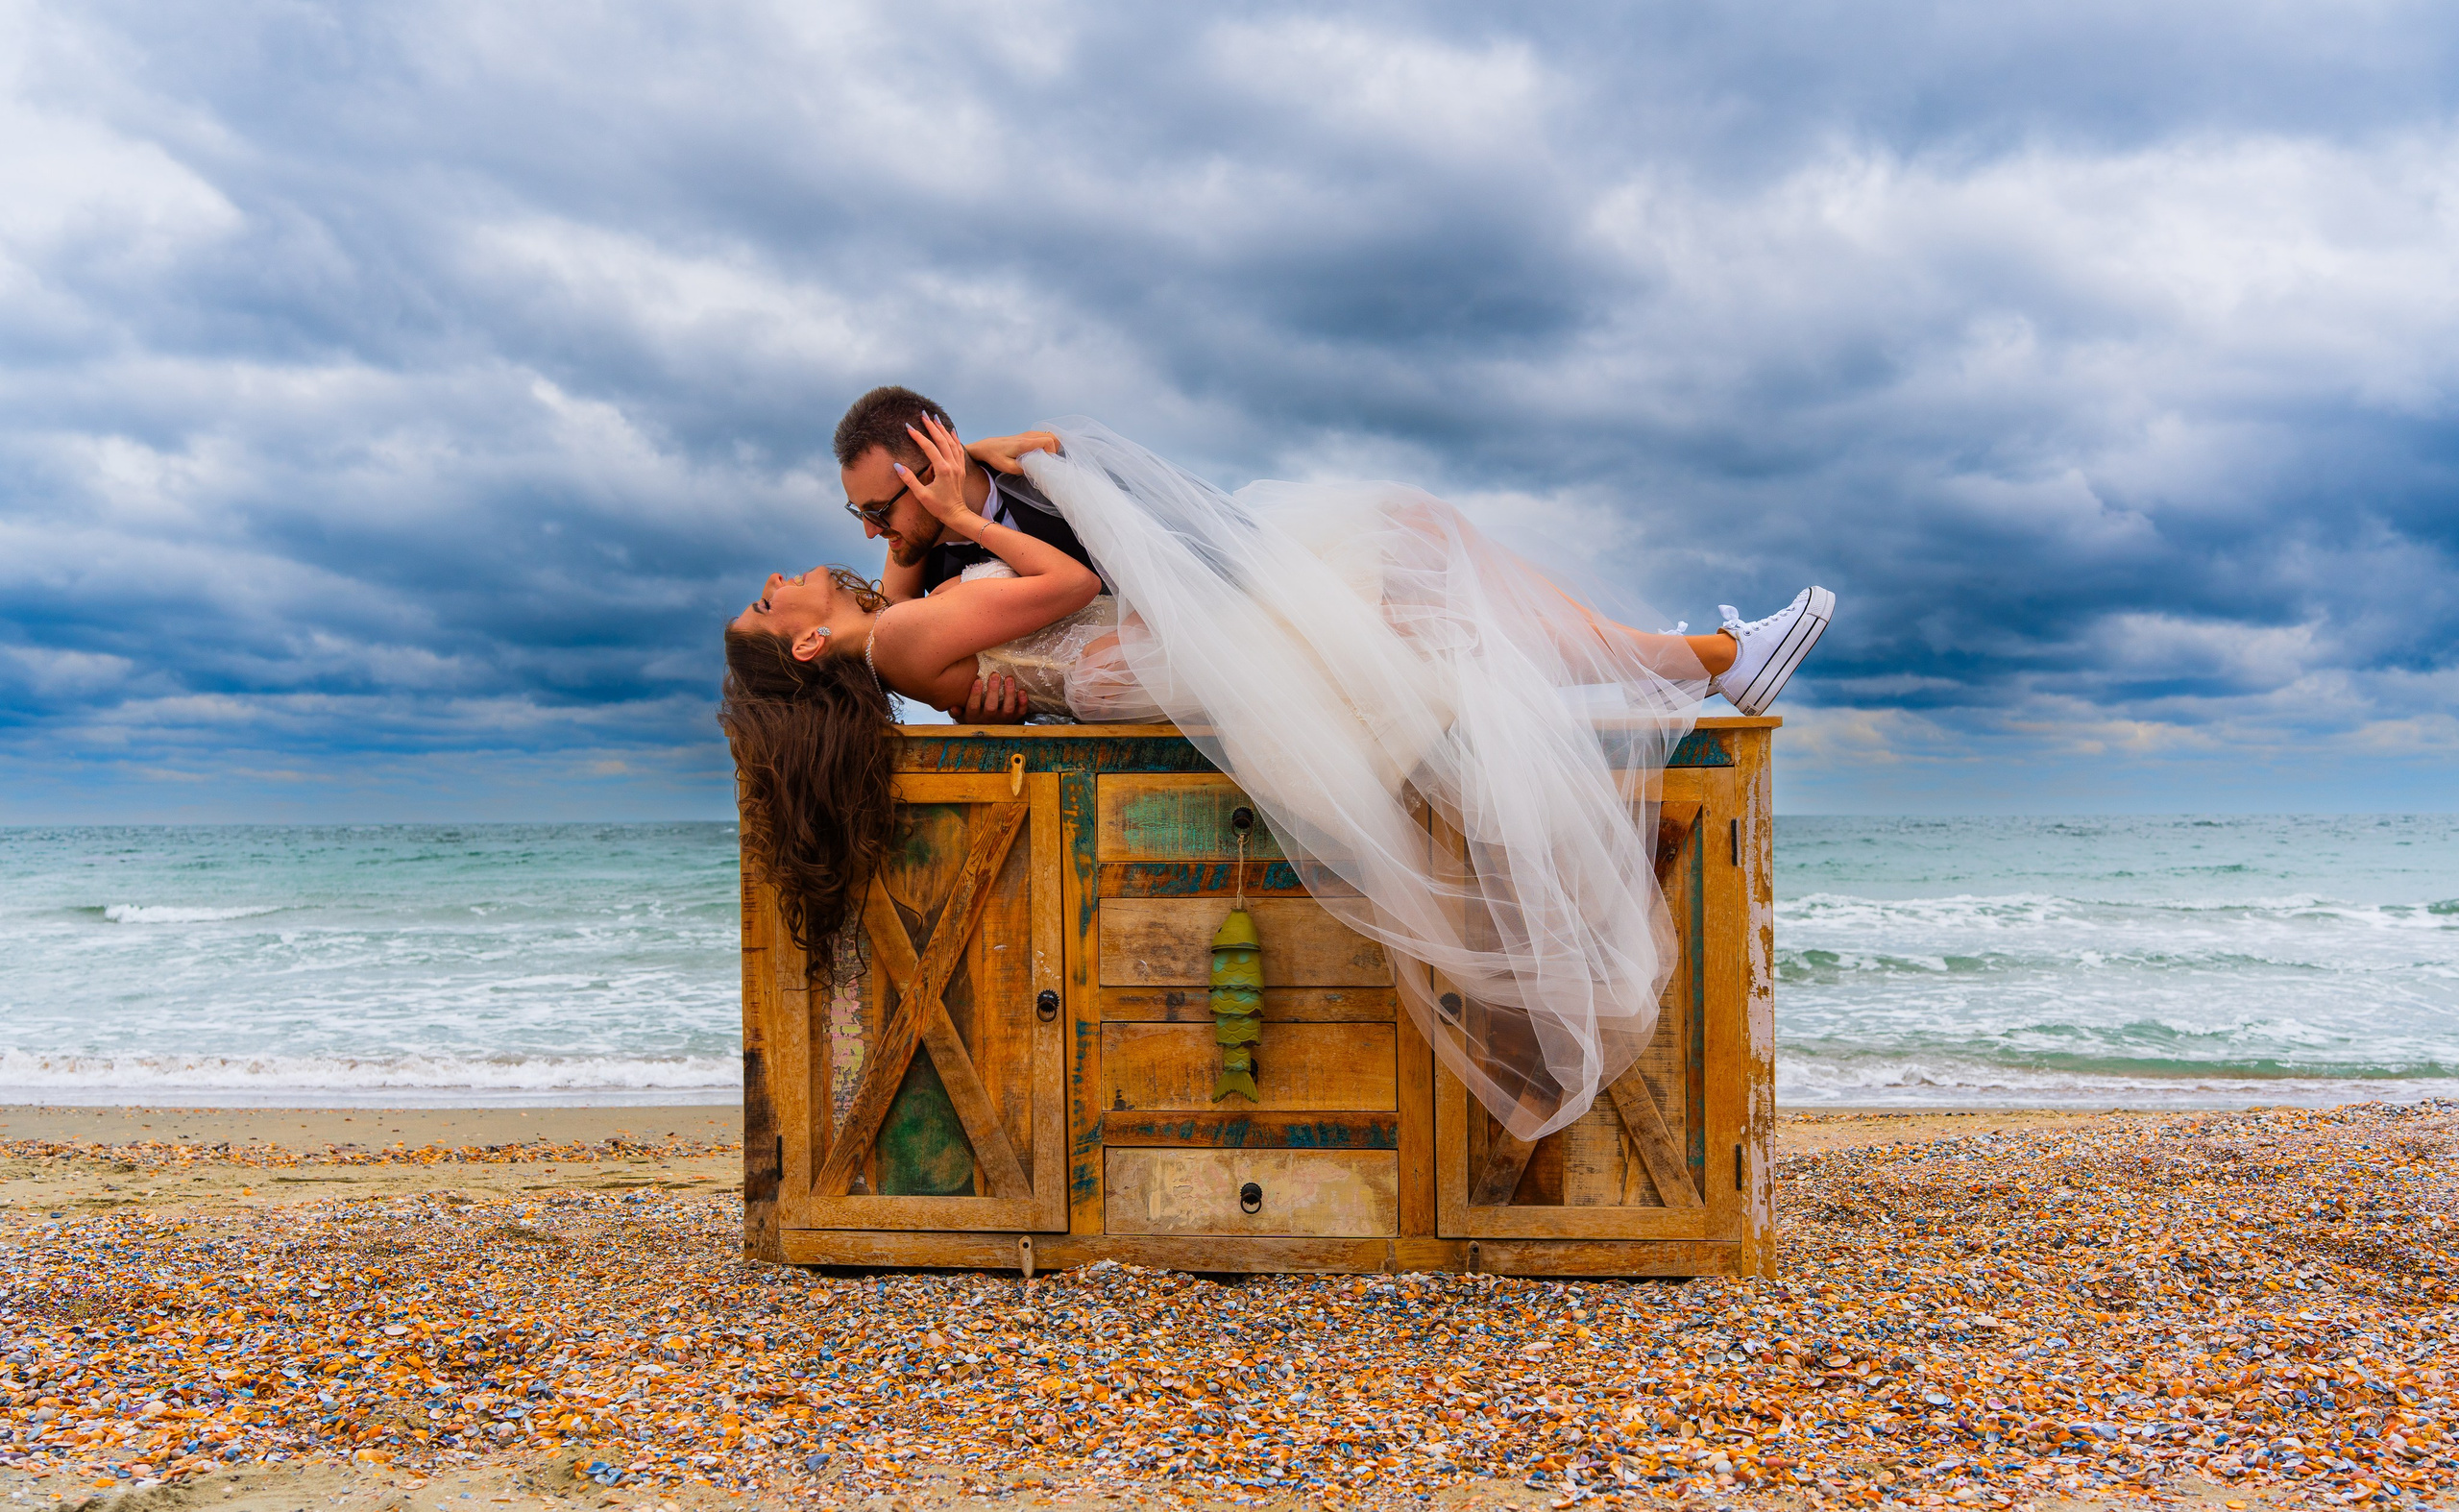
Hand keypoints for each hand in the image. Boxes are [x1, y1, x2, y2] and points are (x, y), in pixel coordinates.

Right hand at [896, 415, 980, 532]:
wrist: (957, 514)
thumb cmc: (938, 507)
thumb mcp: (921, 495)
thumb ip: (909, 480)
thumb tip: (897, 466)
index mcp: (942, 470)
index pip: (929, 448)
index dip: (918, 436)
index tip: (909, 427)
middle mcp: (952, 465)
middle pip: (942, 440)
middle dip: (932, 426)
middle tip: (924, 414)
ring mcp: (958, 466)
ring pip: (952, 442)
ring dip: (943, 429)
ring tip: (935, 418)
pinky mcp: (961, 468)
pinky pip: (959, 449)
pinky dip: (955, 438)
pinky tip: (951, 431)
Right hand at [954, 673, 1027, 723]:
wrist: (990, 730)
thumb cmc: (973, 717)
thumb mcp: (962, 716)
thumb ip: (956, 712)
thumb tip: (952, 706)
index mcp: (974, 717)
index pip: (972, 707)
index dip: (975, 694)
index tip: (977, 680)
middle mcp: (989, 720)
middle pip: (991, 707)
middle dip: (993, 690)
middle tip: (995, 674)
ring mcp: (1003, 720)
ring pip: (1007, 709)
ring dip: (1009, 693)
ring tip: (1009, 678)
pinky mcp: (1014, 719)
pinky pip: (1020, 713)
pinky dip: (1023, 703)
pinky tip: (1022, 691)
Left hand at [965, 431, 1058, 474]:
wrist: (987, 447)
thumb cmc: (996, 457)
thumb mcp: (1008, 467)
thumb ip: (1023, 469)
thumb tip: (1036, 469)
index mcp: (1025, 443)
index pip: (1048, 441)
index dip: (1052, 452)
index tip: (1046, 461)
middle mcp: (1029, 436)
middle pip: (1053, 436)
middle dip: (1054, 449)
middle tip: (1047, 460)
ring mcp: (1029, 434)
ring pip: (1050, 435)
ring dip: (1051, 447)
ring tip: (1044, 458)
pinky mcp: (1028, 435)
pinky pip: (1044, 436)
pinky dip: (1046, 444)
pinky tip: (1039, 453)